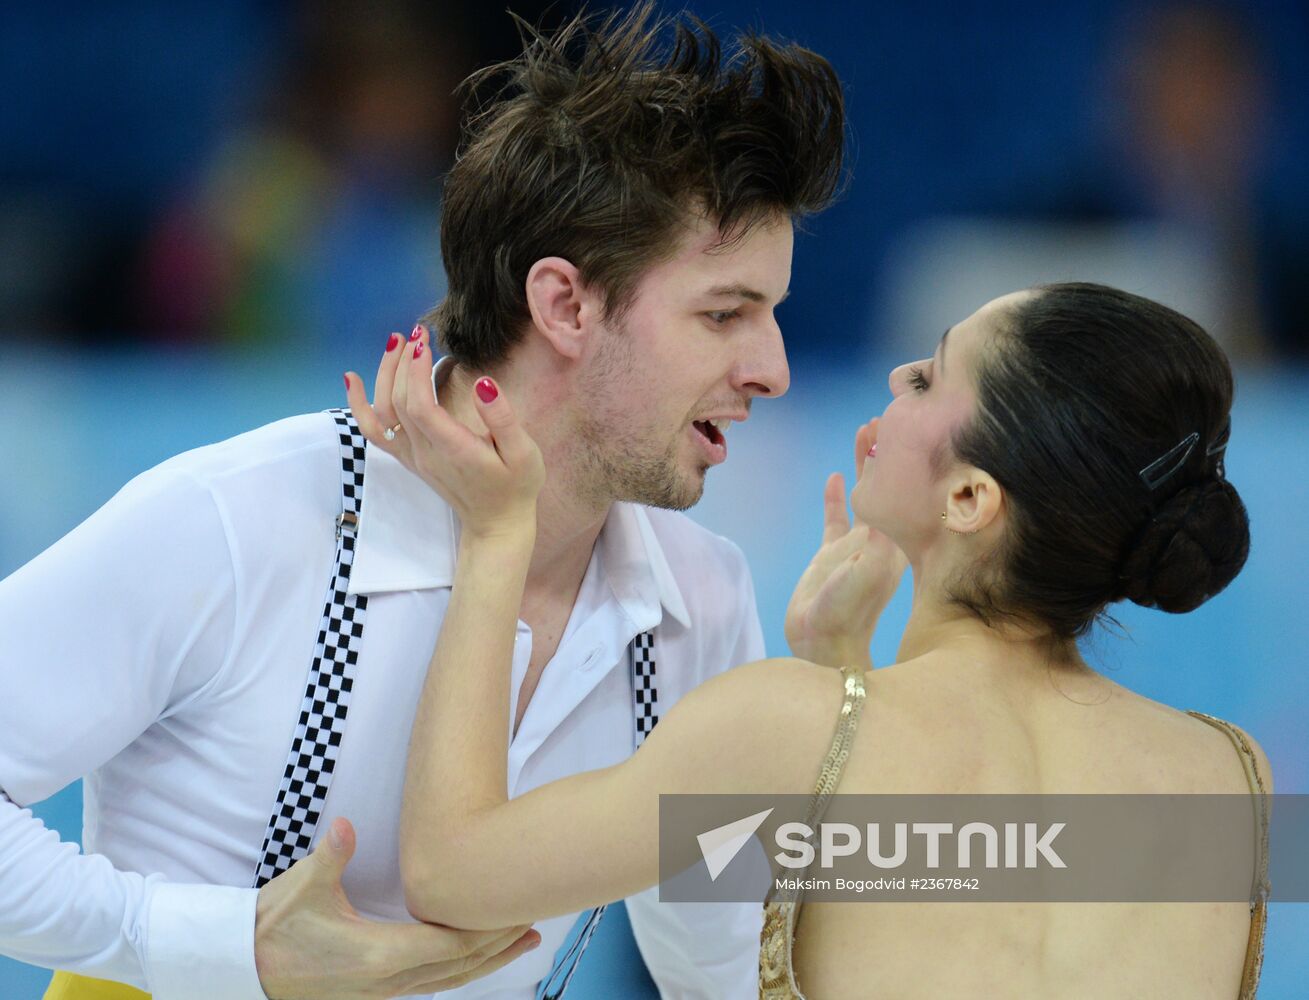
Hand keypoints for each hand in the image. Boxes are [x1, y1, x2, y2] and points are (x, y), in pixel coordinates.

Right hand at [255, 818, 540, 997]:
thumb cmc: (273, 927)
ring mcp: (381, 993)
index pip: (449, 945)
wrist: (241, 970)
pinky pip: (431, 983)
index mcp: (378, 956)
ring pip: (449, 980)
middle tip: (536, 921)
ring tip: (523, 940)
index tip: (517, 909)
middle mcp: (387, 982)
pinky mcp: (375, 993)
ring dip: (487, 961)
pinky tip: (474, 955)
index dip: (486, 930)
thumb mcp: (302, 887)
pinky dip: (461, 968)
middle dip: (499, 945)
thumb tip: (346, 826)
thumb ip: (331, 855)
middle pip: (459, 967)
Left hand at [345, 326, 543, 542]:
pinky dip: (359, 405)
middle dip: (403, 362)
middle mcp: (425, 453)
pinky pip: (375, 431)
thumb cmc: (516, 486)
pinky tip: (352, 380)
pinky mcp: (410, 459)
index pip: (419, 405)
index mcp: (453, 449)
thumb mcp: (523, 453)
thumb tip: (484, 384)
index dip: (416, 370)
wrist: (497, 523)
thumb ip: (502, 419)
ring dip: (384, 374)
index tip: (425, 340)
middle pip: (398, 402)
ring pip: (383, 412)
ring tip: (396, 343)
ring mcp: (414, 457)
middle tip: (418, 331)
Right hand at [785, 418, 907, 667]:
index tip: (909, 427)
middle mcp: (883, 540)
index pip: (908, 490)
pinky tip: (836, 475)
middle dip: (889, 453)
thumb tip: (891, 504)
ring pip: (866, 495)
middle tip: (887, 417)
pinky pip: (837, 517)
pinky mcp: (833, 554)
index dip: (910, 460)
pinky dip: (839, 496)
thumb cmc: (845, 615)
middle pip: (891, 485)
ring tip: (865, 433)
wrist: (820, 645)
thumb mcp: (865, 576)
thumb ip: (875, 545)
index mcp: (896, 542)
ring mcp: (858, 547)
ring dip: (866, 466)